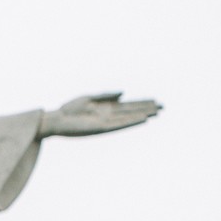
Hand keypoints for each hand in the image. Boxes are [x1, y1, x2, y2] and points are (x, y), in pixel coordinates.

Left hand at [39, 92, 161, 136]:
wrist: (56, 120)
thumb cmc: (69, 109)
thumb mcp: (89, 98)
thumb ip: (106, 95)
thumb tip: (124, 93)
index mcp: (106, 107)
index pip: (128, 104)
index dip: (141, 103)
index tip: (155, 101)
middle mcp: (109, 115)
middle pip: (131, 110)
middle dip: (146, 108)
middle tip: (163, 107)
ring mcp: (106, 122)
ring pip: (128, 117)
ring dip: (142, 115)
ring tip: (156, 113)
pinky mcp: (101, 128)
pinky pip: (120, 124)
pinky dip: (131, 121)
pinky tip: (141, 119)